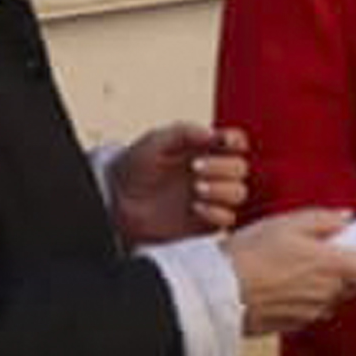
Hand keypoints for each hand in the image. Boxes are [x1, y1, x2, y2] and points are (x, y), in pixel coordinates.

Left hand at [109, 123, 248, 244]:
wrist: (115, 202)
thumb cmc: (134, 168)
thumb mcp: (154, 141)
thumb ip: (183, 132)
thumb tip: (213, 134)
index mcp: (204, 150)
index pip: (236, 142)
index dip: (236, 140)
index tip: (224, 140)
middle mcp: (212, 173)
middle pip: (241, 168)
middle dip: (222, 166)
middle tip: (195, 168)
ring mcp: (211, 198)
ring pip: (239, 193)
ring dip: (222, 189)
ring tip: (197, 188)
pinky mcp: (205, 222)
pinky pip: (228, 219)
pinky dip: (217, 212)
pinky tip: (196, 207)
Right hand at [221, 208, 355, 336]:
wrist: (217, 294)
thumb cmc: (250, 255)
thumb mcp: (287, 222)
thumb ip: (324, 220)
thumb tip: (347, 218)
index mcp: (334, 266)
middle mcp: (329, 294)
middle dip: (348, 265)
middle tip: (325, 247)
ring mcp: (313, 313)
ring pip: (332, 295)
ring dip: (323, 281)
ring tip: (293, 263)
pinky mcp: (295, 325)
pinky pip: (311, 307)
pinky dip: (303, 295)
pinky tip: (280, 281)